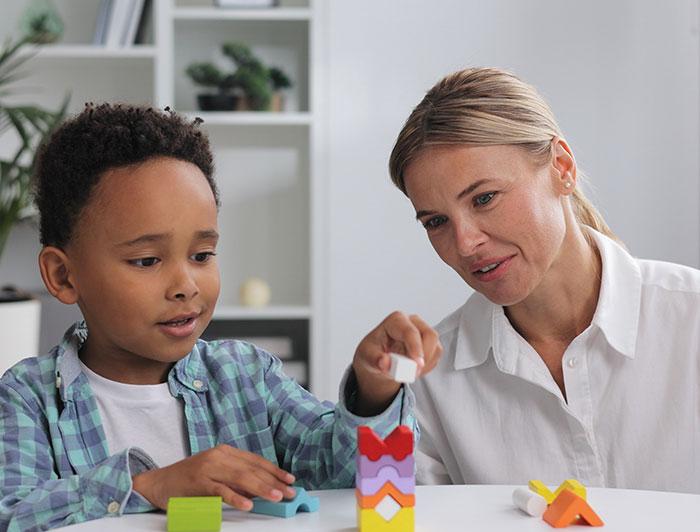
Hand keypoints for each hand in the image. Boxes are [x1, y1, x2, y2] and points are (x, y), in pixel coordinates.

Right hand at [132, 444, 295, 510]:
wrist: (158, 482)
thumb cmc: (189, 480)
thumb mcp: (216, 473)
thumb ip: (236, 478)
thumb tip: (262, 488)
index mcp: (225, 452)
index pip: (255, 461)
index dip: (274, 470)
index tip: (290, 480)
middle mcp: (219, 456)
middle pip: (251, 469)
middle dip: (273, 481)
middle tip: (289, 492)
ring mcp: (208, 467)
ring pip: (240, 477)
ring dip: (261, 488)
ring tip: (276, 497)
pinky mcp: (198, 481)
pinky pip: (220, 490)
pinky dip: (236, 497)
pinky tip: (248, 504)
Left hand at [352, 311, 441, 414]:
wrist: (379, 359)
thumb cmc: (373, 352)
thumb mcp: (366, 356)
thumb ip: (375, 360)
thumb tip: (385, 363)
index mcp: (395, 321)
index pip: (410, 331)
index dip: (415, 347)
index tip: (416, 364)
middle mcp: (412, 322)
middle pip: (429, 335)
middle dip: (424, 356)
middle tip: (414, 372)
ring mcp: (423, 331)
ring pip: (435, 346)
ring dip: (426, 363)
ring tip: (409, 372)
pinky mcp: (430, 343)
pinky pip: (436, 355)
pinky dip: (428, 366)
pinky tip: (414, 369)